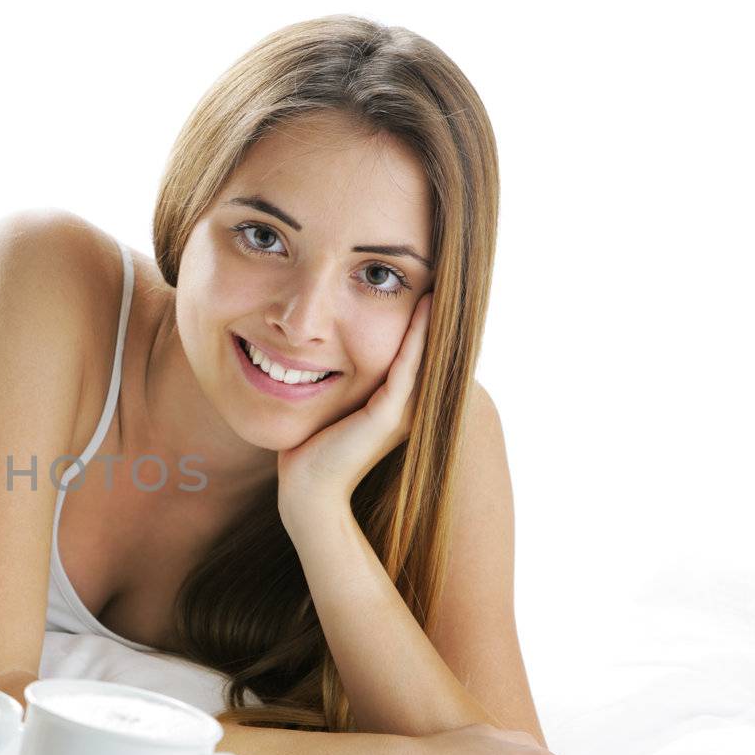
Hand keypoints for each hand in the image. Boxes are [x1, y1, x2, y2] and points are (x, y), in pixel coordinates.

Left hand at [276, 292, 432, 522]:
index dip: (428, 314)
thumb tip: (328, 345)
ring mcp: (404, 410)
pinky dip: (416, 334)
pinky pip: (407, 365)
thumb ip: (346, 374)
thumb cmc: (312, 448)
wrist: (307, 490)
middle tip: (448, 265)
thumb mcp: (336, 401)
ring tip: (445, 275)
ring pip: (428, 352)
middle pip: (433, 346)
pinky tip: (424, 305)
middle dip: (439, 307)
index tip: (431, 273)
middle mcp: (411, 404)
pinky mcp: (388, 415)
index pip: (421, 348)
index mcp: (402, 400)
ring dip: (436, 314)